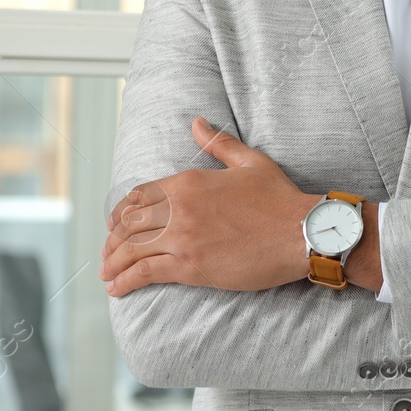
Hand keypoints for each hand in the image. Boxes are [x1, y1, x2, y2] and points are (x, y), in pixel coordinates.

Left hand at [100, 118, 319, 296]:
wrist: (302, 232)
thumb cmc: (280, 198)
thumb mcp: (250, 162)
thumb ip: (219, 144)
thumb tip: (197, 122)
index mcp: (189, 181)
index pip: (139, 195)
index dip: (122, 211)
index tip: (116, 224)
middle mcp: (179, 208)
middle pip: (129, 224)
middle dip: (113, 240)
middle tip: (109, 252)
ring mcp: (183, 238)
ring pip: (131, 249)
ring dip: (113, 262)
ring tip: (107, 273)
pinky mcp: (190, 266)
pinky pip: (145, 273)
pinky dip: (125, 281)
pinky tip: (117, 288)